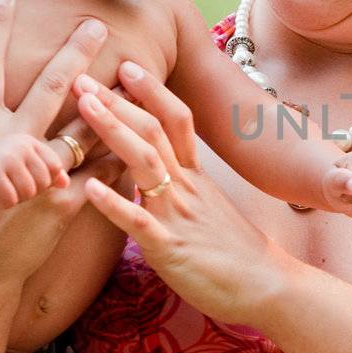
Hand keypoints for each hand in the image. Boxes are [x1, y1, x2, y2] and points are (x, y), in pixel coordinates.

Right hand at [0, 0, 123, 291]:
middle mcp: (7, 147)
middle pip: (50, 87)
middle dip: (74, 51)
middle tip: (96, 20)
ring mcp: (40, 174)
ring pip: (86, 124)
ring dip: (111, 97)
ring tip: (135, 70)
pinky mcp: (66, 203)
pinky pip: (103, 166)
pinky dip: (123, 146)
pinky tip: (145, 126)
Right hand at [0, 133, 69, 205]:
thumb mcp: (19, 162)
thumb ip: (45, 170)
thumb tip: (66, 183)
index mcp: (30, 142)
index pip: (55, 168)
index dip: (43, 181)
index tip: (23, 180)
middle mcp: (20, 146)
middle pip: (43, 183)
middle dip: (29, 192)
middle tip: (8, 187)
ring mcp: (5, 158)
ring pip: (28, 192)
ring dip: (14, 198)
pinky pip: (11, 200)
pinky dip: (1, 203)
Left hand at [73, 63, 286, 326]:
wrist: (268, 286)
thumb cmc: (236, 252)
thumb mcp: (209, 208)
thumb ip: (183, 187)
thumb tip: (155, 173)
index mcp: (196, 177)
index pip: (176, 120)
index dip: (152, 91)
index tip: (127, 66)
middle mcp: (187, 187)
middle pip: (154, 131)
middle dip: (117, 101)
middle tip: (83, 75)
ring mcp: (179, 214)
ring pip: (145, 162)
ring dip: (113, 130)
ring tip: (84, 106)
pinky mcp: (170, 248)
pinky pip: (139, 221)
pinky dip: (114, 203)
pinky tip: (91, 188)